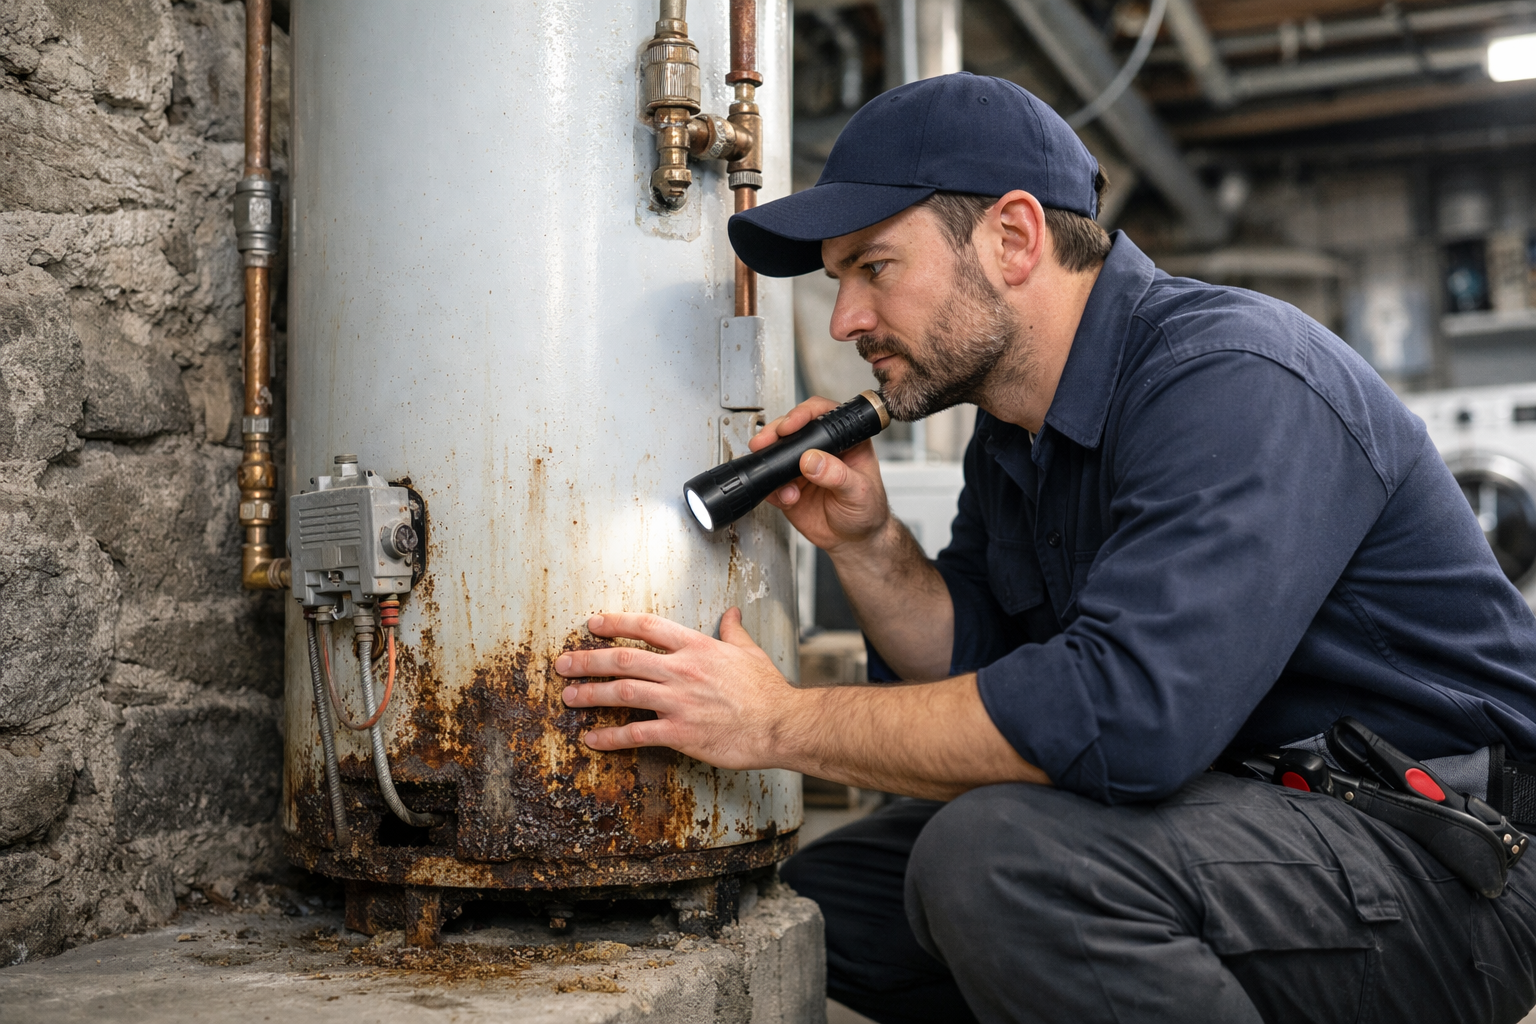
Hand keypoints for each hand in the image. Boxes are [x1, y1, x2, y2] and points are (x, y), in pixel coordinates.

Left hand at [556, 609, 807, 768]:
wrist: (781, 724)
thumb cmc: (767, 690)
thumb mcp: (749, 652)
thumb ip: (733, 631)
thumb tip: (732, 612)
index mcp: (697, 646)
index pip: (646, 627)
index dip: (614, 623)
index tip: (592, 624)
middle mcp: (682, 670)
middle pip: (623, 659)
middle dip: (587, 660)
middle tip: (563, 664)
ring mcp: (679, 702)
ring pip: (623, 693)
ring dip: (590, 694)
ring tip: (569, 697)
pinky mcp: (680, 733)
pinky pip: (636, 733)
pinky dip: (610, 736)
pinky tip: (592, 738)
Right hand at [753, 396, 890, 551]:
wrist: (855, 542)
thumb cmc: (868, 512)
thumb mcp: (860, 492)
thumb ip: (837, 475)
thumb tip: (812, 460)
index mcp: (845, 441)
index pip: (823, 415)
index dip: (804, 414)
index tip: (791, 424)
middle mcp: (821, 450)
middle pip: (793, 429)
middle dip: (776, 433)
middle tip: (767, 441)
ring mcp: (802, 468)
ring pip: (777, 454)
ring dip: (769, 461)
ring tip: (777, 477)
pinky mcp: (789, 487)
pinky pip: (772, 483)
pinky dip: (773, 489)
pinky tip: (787, 497)